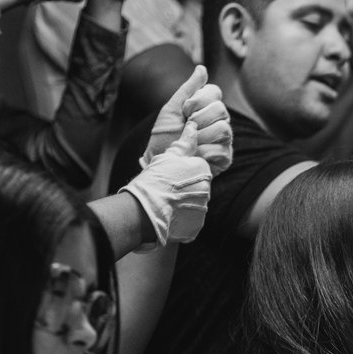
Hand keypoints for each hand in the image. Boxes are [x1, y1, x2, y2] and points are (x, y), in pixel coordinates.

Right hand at [120, 120, 211, 248]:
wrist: (145, 209)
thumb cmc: (155, 179)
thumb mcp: (169, 156)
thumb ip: (185, 142)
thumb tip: (194, 126)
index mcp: (203, 171)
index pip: (197, 170)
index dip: (181, 173)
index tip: (169, 176)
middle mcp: (208, 191)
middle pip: (197, 188)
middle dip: (184, 189)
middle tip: (166, 190)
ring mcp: (202, 211)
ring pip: (194, 206)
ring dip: (182, 205)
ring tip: (165, 204)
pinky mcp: (195, 227)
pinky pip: (190, 222)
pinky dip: (180, 221)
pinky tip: (168, 216)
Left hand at [140, 65, 233, 174]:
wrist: (161, 162)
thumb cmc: (164, 136)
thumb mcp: (172, 109)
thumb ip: (188, 89)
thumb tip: (202, 68)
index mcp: (207, 107)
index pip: (215, 92)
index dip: (198, 100)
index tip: (184, 110)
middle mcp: (219, 121)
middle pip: (221, 110)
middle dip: (198, 119)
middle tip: (186, 128)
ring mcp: (224, 140)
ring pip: (224, 129)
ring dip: (201, 137)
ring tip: (190, 143)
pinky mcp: (225, 157)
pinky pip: (223, 149)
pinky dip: (204, 152)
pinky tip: (195, 155)